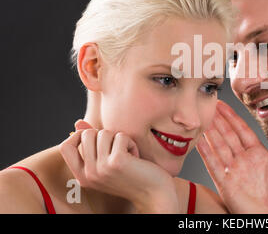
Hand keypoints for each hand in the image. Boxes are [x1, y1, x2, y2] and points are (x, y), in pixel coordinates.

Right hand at [59, 120, 179, 212]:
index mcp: (82, 176)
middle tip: (117, 149)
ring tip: (128, 154)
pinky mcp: (116, 162)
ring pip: (104, 133)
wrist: (154, 194)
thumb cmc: (132, 174)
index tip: (97, 139)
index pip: (65, 147)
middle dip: (105, 135)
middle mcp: (88, 174)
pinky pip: (121, 136)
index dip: (79, 135)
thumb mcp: (106, 162)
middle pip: (86, 134)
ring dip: (120, 139)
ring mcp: (101, 169)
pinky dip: (131, 143)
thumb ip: (92, 144)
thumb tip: (78, 122)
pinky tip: (136, 157)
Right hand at [196, 101, 267, 213]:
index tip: (224, 105)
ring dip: (210, 131)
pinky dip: (205, 152)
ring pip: (219, 146)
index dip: (232, 117)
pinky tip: (199, 140)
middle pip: (228, 135)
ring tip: (203, 117)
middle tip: (210, 104)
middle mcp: (243, 161)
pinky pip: (213, 165)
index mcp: (258, 156)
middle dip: (219, 120)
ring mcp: (233, 172)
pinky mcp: (225, 184)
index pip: (242, 131)